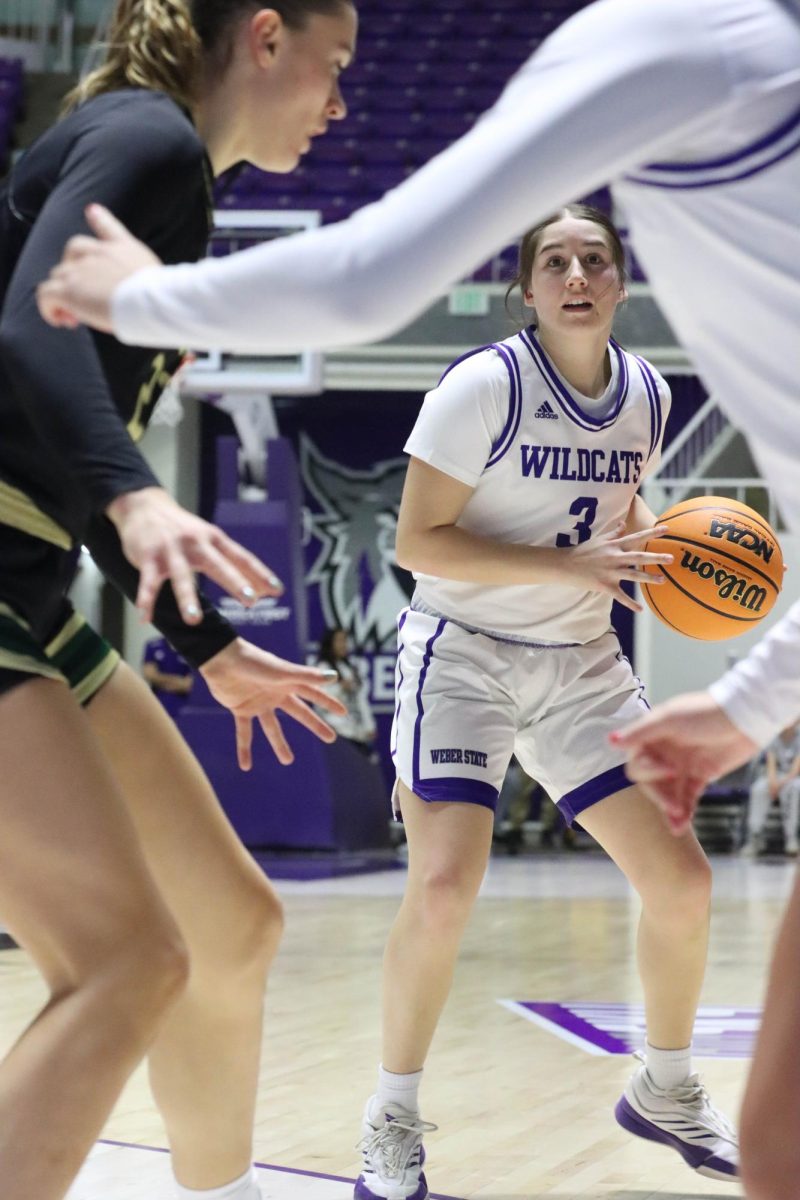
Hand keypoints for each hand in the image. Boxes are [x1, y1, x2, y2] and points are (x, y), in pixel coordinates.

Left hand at [37, 204, 158, 332]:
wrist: (151, 302)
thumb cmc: (160, 294)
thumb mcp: (155, 273)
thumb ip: (138, 266)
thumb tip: (131, 276)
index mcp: (122, 248)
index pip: (107, 225)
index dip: (98, 217)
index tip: (92, 211)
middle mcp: (97, 253)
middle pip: (73, 255)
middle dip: (75, 276)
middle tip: (86, 300)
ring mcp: (80, 270)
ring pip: (57, 276)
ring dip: (62, 294)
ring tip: (73, 318)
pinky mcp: (68, 290)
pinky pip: (46, 295)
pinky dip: (48, 308)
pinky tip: (58, 320)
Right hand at [106, 487, 282, 624]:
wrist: (143, 506)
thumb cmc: (183, 530)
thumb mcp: (210, 540)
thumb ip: (233, 564)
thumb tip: (264, 590)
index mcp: (214, 539)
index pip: (242, 558)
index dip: (260, 574)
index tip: (278, 591)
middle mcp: (196, 544)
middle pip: (218, 565)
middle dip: (235, 582)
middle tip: (251, 601)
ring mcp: (171, 551)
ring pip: (181, 577)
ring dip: (187, 599)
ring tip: (194, 621)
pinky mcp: (148, 558)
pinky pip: (148, 583)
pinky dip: (146, 600)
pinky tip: (146, 618)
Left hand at [199, 639, 347, 767]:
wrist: (221, 659)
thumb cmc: (253, 661)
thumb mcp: (281, 671)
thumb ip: (306, 676)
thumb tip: (334, 676)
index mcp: (287, 682)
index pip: (314, 693)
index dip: (329, 702)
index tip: (343, 713)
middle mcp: (276, 694)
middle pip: (300, 713)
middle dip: (315, 725)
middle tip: (331, 738)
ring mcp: (259, 703)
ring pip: (272, 727)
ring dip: (279, 745)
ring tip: (288, 761)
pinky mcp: (241, 709)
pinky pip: (244, 732)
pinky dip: (244, 749)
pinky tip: (246, 767)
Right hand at [565, 521, 672, 613]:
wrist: (565, 565)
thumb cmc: (583, 551)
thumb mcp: (599, 539)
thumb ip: (614, 533)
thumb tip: (623, 523)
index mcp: (615, 546)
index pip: (637, 537)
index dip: (652, 533)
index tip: (667, 529)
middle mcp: (615, 558)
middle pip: (639, 557)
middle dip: (656, 557)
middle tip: (671, 558)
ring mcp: (611, 572)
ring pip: (633, 576)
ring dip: (649, 578)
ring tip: (663, 580)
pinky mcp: (605, 586)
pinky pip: (620, 596)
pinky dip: (630, 603)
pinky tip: (640, 610)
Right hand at [610, 691, 758, 833]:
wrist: (744, 717)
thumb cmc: (704, 712)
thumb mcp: (669, 719)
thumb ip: (640, 732)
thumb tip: (610, 741)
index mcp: (652, 736)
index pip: (637, 761)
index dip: (649, 770)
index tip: (668, 769)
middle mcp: (664, 752)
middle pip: (650, 781)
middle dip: (659, 795)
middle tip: (672, 807)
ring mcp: (682, 765)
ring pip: (669, 793)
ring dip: (670, 809)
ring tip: (678, 825)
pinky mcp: (701, 775)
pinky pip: (688, 797)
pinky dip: (686, 810)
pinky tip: (682, 825)